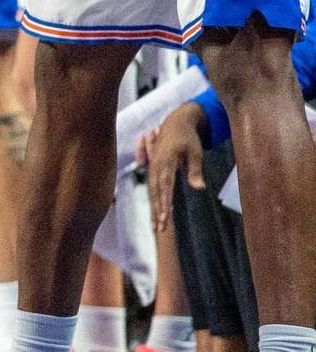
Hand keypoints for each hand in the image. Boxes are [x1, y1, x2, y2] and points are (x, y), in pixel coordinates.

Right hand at [147, 104, 207, 233]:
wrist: (175, 122)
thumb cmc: (188, 137)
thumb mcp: (195, 151)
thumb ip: (195, 170)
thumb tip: (199, 188)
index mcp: (166, 160)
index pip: (165, 185)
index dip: (164, 201)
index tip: (165, 216)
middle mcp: (156, 165)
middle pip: (155, 192)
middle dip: (157, 211)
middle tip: (159, 229)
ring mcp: (153, 166)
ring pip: (152, 191)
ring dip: (154, 209)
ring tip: (156, 227)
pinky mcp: (154, 168)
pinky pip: (153, 187)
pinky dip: (154, 201)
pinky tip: (156, 213)